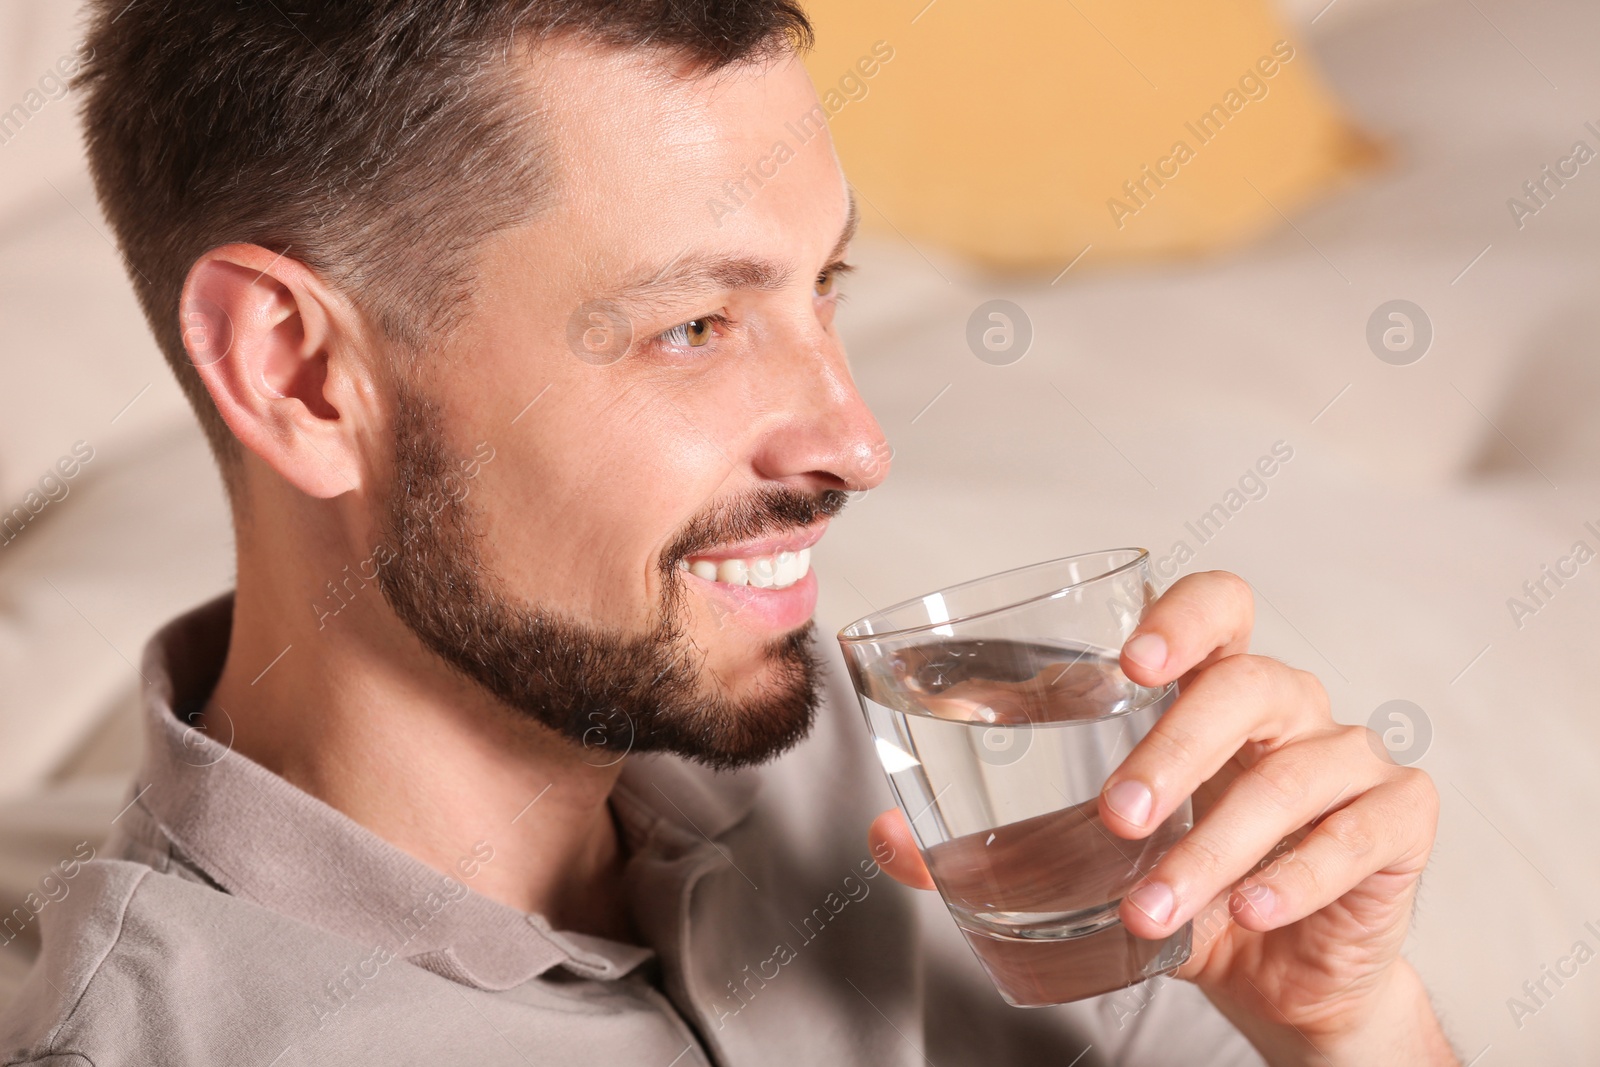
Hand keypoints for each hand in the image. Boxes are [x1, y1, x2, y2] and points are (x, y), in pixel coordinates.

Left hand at [869, 571, 1454, 1065]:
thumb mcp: (1090, 866)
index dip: (1184, 616)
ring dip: (1216, 845)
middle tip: (1115, 817)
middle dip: (1177, 747)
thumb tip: (885, 834)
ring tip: (1154, 908)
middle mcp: (1287, 710)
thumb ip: (997, 844)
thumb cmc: (1182, 888)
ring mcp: (1349, 761)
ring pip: (1294, 775)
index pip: (1220, 607)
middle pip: (1249, 685)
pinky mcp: (1397, 824)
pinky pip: (1361, 833)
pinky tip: (1247, 913)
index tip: (1132, 661)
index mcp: (1213, 692)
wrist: (1281, 978)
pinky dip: (1300, 875)